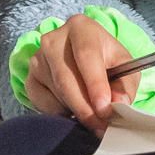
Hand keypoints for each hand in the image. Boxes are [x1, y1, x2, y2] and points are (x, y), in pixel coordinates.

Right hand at [22, 13, 132, 135]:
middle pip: (66, 78)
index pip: (86, 55)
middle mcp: (54, 39)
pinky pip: (41, 102)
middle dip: (85, 107)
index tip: (104, 109)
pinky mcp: (30, 78)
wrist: (86, 59)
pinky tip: (74, 111)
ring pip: (56, 92)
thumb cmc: (107, 61)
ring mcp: (38, 58)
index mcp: (81, 27)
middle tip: (101, 126)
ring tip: (94, 120)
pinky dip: (60, 113)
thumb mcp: (124, 68)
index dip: (95, 84)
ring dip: (76, 111)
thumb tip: (118, 104)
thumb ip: (125, 86)